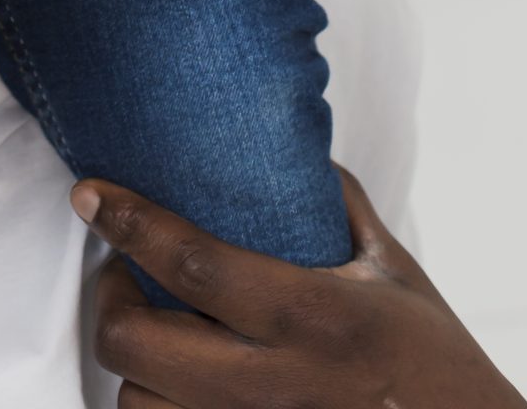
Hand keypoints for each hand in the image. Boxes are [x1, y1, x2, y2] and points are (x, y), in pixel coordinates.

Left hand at [80, 171, 526, 408]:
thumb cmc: (435, 364)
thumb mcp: (392, 270)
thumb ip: (336, 203)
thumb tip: (291, 144)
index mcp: (312, 318)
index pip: (192, 262)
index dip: (129, 222)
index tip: (90, 194)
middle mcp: (277, 385)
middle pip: (137, 343)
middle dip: (109, 297)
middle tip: (122, 271)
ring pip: (137, 403)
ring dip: (133, 363)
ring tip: (150, 331)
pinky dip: (157, 406)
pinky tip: (173, 382)